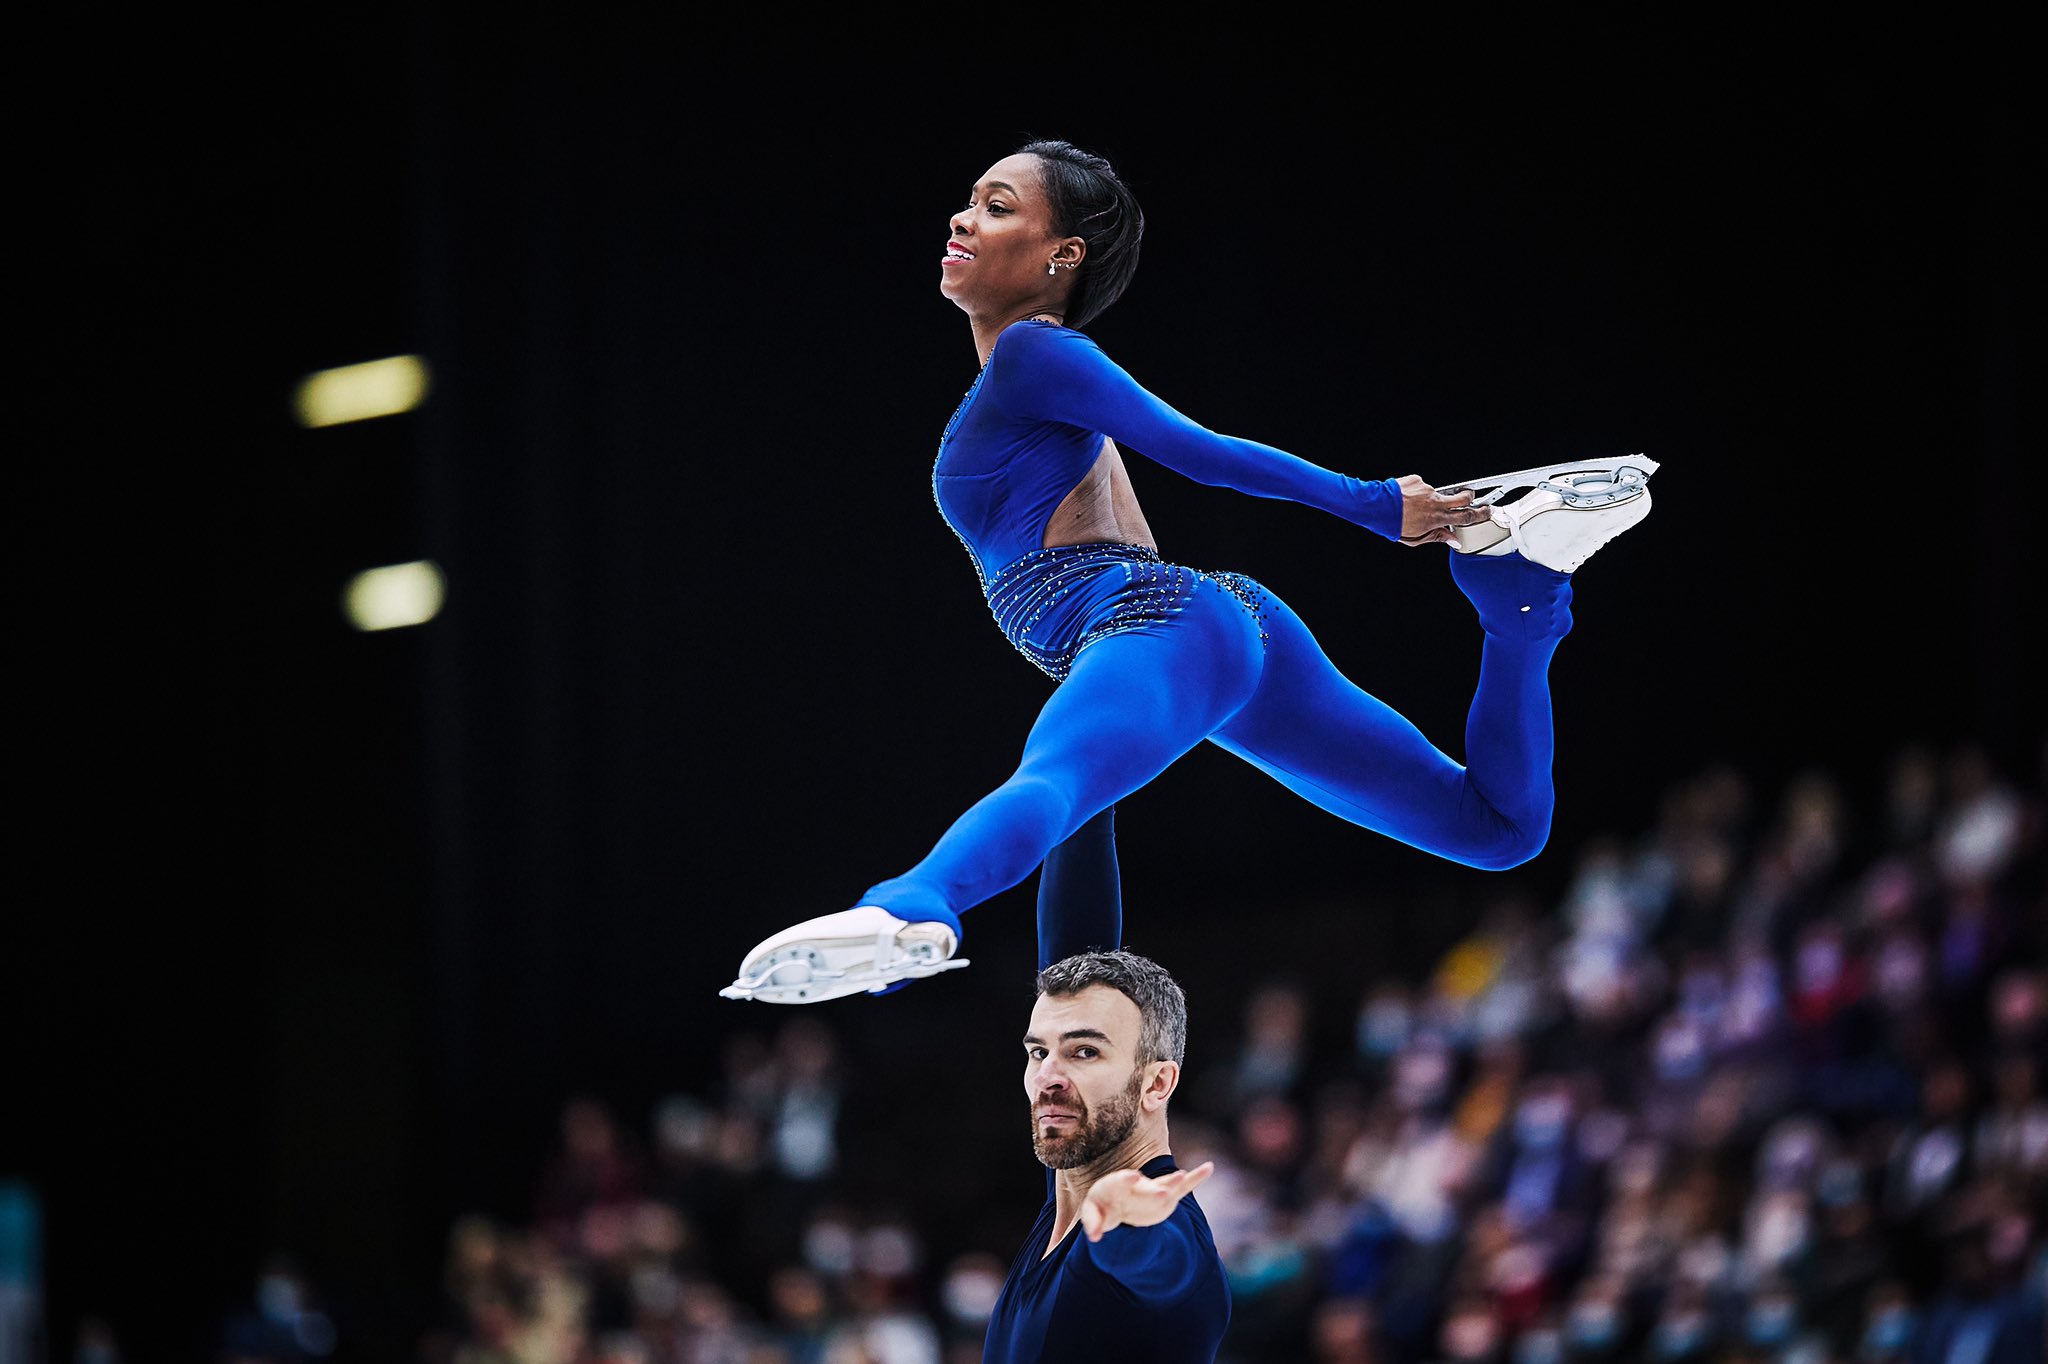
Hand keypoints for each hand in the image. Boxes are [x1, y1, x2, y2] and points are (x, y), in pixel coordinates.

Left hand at [1080, 1161, 1215, 1241]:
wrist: (1116, 1199)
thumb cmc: (1102, 1205)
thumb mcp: (1093, 1213)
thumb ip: (1094, 1223)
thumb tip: (1094, 1236)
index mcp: (1116, 1185)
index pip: (1121, 1181)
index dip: (1126, 1180)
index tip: (1133, 1176)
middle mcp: (1137, 1184)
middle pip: (1146, 1188)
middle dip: (1154, 1190)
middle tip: (1163, 1192)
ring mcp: (1153, 1190)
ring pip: (1166, 1185)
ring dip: (1175, 1183)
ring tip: (1184, 1176)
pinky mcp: (1166, 1197)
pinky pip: (1183, 1188)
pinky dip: (1196, 1178)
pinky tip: (1209, 1167)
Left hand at [1395, 474, 1491, 546]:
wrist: (1377, 506)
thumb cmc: (1393, 524)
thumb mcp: (1415, 538)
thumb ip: (1437, 537)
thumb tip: (1454, 540)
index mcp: (1438, 519)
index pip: (1467, 516)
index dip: (1481, 514)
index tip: (1488, 512)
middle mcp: (1436, 502)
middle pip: (1464, 496)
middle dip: (1471, 497)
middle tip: (1470, 498)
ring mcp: (1428, 490)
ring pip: (1437, 494)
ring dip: (1429, 499)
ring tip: (1412, 506)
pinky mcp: (1419, 480)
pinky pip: (1422, 487)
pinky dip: (1416, 493)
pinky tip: (1405, 499)